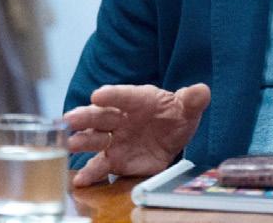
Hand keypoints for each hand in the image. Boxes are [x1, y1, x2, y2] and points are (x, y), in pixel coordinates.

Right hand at [64, 83, 210, 186]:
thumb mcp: (188, 107)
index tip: (98, 94)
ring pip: (95, 139)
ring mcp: (115, 139)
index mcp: (138, 100)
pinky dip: (90, 173)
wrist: (172, 135)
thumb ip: (193, 100)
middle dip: (85, 117)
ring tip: (70, 144)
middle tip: (70, 119)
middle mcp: (121, 118)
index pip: (123, 95)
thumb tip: (202, 91)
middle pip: (101, 116)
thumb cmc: (175, 115)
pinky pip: (100, 166)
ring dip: (82, 141)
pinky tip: (80, 180)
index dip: (112, 95)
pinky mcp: (115, 159)